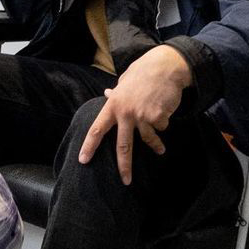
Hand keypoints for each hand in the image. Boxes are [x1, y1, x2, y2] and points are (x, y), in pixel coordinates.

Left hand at [77, 45, 192, 183]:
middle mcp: (125, 114)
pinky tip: (165, 111)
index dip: (89, 146)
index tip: (83, 160)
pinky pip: (161, 128)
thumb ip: (116, 94)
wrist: (166, 67)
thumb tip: (106, 94)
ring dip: (155, 146)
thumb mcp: (124, 82)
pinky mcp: (158, 117)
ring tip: (160, 150)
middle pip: (123, 146)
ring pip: (147, 139)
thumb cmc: (143, 73)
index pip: (96, 130)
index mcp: (112, 106)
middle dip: (124, 166)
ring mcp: (142, 116)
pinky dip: (164, 123)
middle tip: (125, 181)